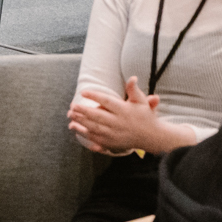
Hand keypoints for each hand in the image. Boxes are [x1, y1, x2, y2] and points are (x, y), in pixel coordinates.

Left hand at [67, 77, 185, 155]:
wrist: (151, 137)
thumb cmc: (144, 115)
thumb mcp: (141, 101)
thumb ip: (134, 90)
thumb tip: (132, 77)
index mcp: (124, 110)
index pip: (107, 101)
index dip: (94, 96)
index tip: (83, 92)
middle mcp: (118, 123)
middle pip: (98, 116)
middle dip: (83, 111)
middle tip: (72, 106)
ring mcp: (114, 134)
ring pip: (94, 128)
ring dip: (81, 122)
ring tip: (70, 115)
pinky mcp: (112, 143)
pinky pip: (96, 138)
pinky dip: (84, 133)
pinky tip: (75, 127)